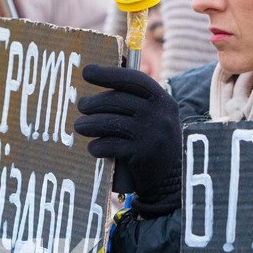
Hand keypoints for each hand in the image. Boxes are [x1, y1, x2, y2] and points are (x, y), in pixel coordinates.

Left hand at [75, 64, 181, 215]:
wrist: (172, 180)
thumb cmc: (155, 144)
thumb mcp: (155, 118)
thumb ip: (136, 102)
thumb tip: (100, 83)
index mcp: (163, 100)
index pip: (134, 80)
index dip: (109, 74)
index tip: (87, 71)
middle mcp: (160, 114)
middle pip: (117, 100)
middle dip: (93, 103)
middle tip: (81, 106)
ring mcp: (152, 134)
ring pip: (109, 122)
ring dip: (88, 124)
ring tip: (79, 126)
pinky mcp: (142, 154)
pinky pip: (110, 145)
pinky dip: (97, 146)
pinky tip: (94, 148)